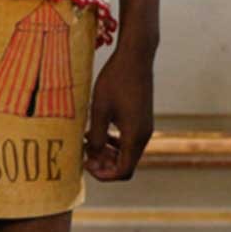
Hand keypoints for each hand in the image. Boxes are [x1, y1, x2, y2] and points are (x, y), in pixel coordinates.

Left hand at [84, 48, 153, 180]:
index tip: (85, 164)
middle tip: (85, 156)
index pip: (123, 171)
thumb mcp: (100, 110)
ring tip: (88, 144)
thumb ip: (96, 136)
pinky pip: (129, 140)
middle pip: (126, 164)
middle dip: (105, 165)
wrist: (135, 57)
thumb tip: (92, 156)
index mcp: (135, 136)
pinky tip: (97, 131)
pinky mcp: (142, 118)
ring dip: (108, 153)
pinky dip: (114, 142)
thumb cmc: (115, 80)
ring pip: (127, 153)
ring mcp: (145, 126)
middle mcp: (144, 135)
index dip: (103, 174)